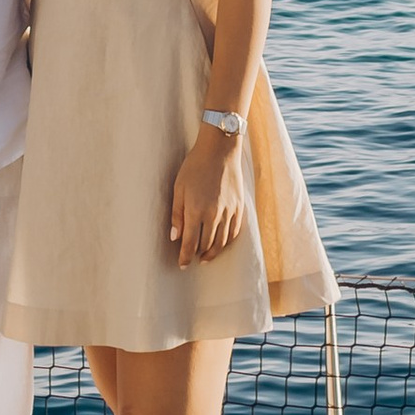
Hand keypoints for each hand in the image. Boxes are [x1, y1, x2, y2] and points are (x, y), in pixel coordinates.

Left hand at [168, 126, 245, 268]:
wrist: (220, 149)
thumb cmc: (195, 166)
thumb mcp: (179, 187)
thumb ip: (177, 214)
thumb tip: (175, 238)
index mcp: (196, 210)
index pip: (190, 242)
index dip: (185, 256)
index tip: (182, 265)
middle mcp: (214, 214)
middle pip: (206, 244)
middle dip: (198, 255)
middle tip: (192, 260)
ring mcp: (229, 211)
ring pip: (222, 241)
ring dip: (213, 252)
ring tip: (206, 257)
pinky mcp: (239, 206)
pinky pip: (234, 231)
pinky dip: (227, 241)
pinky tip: (221, 243)